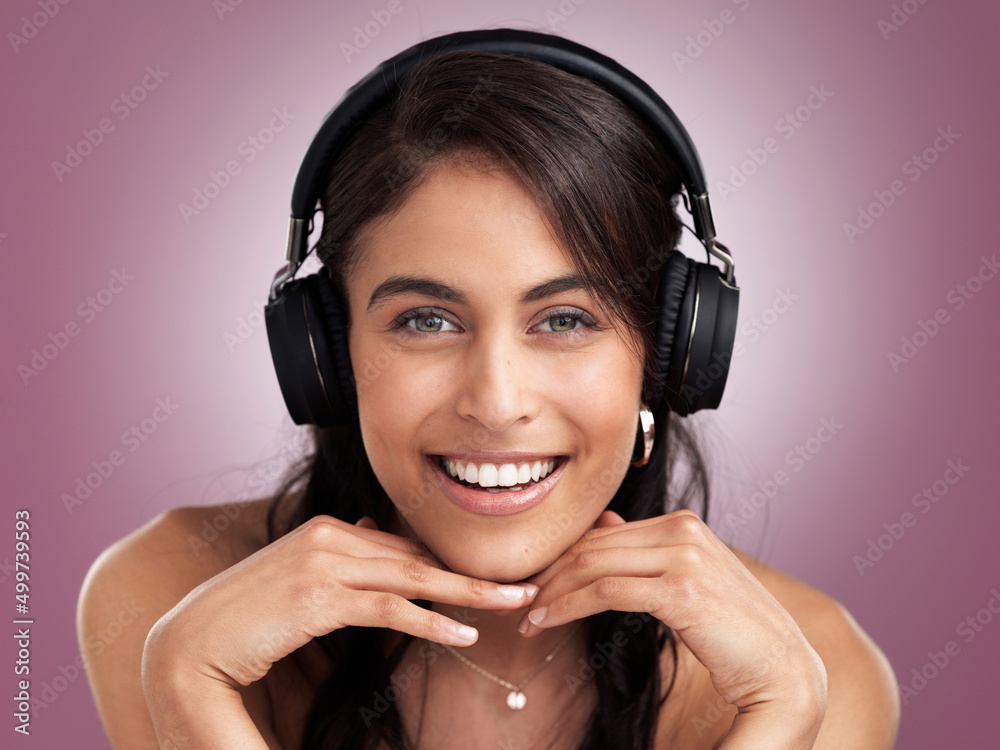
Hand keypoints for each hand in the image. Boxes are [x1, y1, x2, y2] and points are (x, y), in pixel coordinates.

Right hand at [141, 514, 538, 745]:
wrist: (191, 642)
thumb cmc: (246, 618)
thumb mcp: (297, 580)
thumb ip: (339, 560)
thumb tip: (376, 535)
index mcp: (329, 530)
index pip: (402, 547)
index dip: (445, 565)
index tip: (486, 579)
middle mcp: (331, 536)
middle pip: (417, 555)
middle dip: (472, 572)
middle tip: (521, 585)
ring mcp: (325, 562)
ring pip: (413, 576)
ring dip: (468, 593)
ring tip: (512, 604)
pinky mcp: (320, 596)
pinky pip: (390, 608)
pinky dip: (431, 620)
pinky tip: (463, 633)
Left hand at [515, 509, 826, 745]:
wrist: (782, 668)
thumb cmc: (732, 632)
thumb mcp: (687, 580)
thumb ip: (646, 552)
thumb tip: (606, 522)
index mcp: (682, 523)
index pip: (603, 535)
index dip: (563, 558)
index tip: (536, 584)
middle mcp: (682, 530)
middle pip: (593, 546)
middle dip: (550, 575)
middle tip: (520, 601)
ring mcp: (683, 557)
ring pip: (592, 566)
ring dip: (552, 593)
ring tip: (528, 617)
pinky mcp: (680, 590)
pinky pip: (605, 592)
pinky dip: (567, 606)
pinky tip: (547, 621)